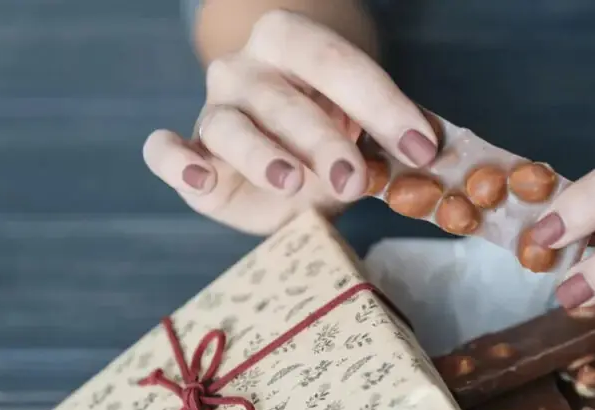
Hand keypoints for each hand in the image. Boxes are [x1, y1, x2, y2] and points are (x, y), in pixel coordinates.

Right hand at [142, 10, 437, 233]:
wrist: (288, 161)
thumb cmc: (331, 138)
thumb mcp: (367, 131)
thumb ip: (392, 136)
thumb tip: (431, 151)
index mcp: (293, 43)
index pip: (336, 63)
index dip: (382, 105)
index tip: (420, 147)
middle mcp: (246, 69)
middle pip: (282, 99)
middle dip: (323, 140)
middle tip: (356, 179)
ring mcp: (213, 110)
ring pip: (227, 125)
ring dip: (260, 153)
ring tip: (292, 182)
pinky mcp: (190, 154)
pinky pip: (164, 151)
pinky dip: (175, 162)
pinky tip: (202, 178)